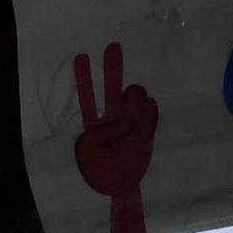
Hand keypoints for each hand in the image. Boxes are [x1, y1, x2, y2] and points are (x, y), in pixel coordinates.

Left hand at [70, 41, 155, 232]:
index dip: (84, 77)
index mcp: (93, 122)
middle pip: (111, 85)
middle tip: (112, 46)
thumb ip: (102, 132)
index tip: (81, 56)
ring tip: (131, 126)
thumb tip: (125, 119)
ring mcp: (132, 119)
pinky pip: (151, 111)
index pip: (88, 95)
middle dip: (112, 66)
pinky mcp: (147, 126)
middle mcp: (112, 116)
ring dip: (133, 106)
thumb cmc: (100, 170)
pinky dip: (147, 118)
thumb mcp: (88, 152)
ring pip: (135, 95)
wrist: (122, 186)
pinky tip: (141, 129)